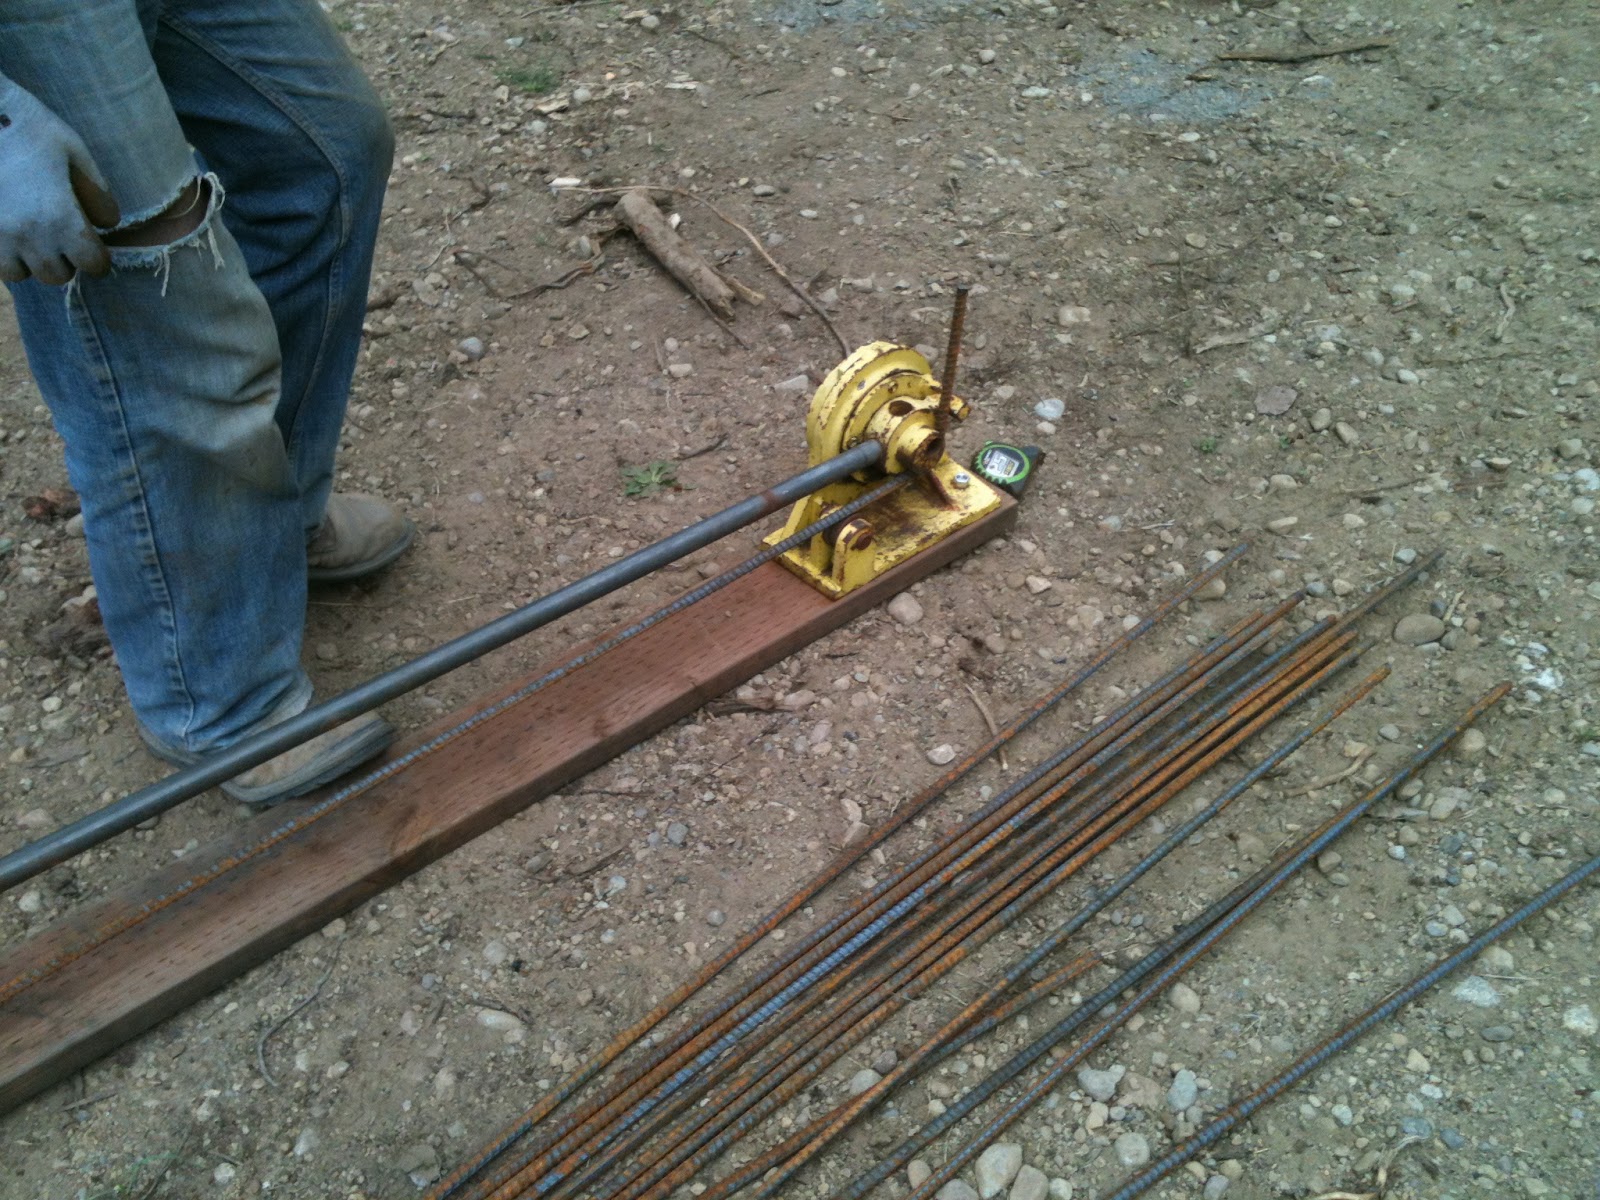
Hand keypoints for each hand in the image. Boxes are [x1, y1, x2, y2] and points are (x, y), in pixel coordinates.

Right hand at [0, 80, 120, 285]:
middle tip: (60, 236)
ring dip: (28, 260)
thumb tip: (106, 224)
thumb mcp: (74, 151)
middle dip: (64, 260)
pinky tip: (6, 231)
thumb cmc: (27, 126)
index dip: (97, 256)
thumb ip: (96, 192)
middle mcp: (27, 234)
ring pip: (20, 274)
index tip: (92, 244)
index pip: (93, 264)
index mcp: (60, 217)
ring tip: (29, 234)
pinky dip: (2, 254)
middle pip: (57, 275)